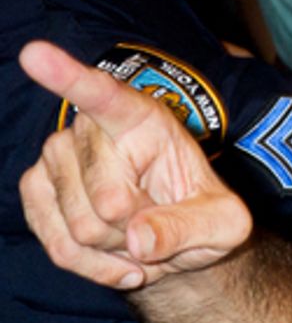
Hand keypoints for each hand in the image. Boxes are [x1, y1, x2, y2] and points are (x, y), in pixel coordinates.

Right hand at [18, 42, 251, 291]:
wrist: (174, 240)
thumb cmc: (202, 217)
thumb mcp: (225, 226)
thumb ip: (192, 229)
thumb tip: (138, 239)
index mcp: (141, 119)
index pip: (103, 95)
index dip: (67, 77)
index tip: (35, 54)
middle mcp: (90, 129)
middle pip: (105, 203)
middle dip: (137, 232)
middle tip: (157, 223)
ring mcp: (56, 157)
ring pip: (82, 230)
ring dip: (118, 251)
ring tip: (139, 236)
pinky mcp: (37, 190)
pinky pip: (61, 247)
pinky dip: (95, 268)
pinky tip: (119, 260)